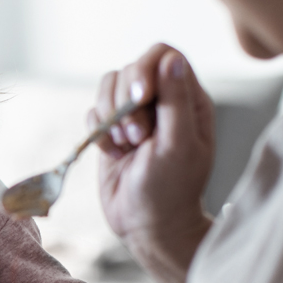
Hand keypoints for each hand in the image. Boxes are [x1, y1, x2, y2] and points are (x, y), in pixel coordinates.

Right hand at [91, 44, 215, 282]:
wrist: (146, 226)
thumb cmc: (170, 191)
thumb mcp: (179, 146)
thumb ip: (176, 101)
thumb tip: (171, 60)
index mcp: (189, 100)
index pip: (164, 55)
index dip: (146, 69)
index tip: (140, 97)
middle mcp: (162, 101)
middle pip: (131, 67)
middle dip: (125, 101)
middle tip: (137, 137)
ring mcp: (135, 115)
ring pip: (108, 86)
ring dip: (109, 115)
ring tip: (125, 146)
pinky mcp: (111, 131)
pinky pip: (93, 111)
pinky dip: (98, 132)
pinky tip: (114, 154)